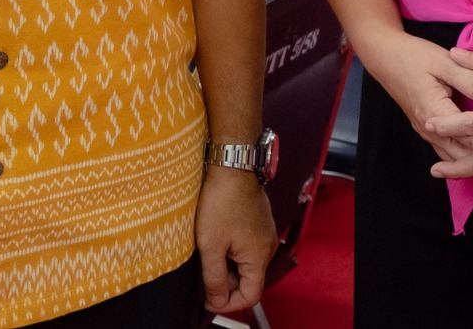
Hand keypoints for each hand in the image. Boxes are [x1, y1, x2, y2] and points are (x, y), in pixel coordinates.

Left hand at [195, 165, 274, 315]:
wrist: (232, 167)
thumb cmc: (222, 200)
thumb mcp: (210, 245)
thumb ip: (213, 278)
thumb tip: (217, 300)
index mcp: (259, 256)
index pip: (250, 296)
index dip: (228, 304)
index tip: (209, 300)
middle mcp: (267, 247)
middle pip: (250, 281)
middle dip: (227, 285)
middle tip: (204, 276)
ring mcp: (265, 234)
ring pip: (247, 265)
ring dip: (228, 268)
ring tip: (209, 255)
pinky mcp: (259, 224)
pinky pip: (248, 249)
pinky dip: (233, 253)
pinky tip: (217, 241)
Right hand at [356, 29, 472, 180]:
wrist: (386, 58)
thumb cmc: (415, 56)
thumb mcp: (446, 62)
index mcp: (436, 114)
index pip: (472, 137)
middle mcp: (433, 132)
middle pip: (470, 158)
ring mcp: (432, 135)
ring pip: (464, 161)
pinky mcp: (434, 134)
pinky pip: (457, 154)